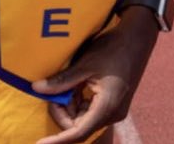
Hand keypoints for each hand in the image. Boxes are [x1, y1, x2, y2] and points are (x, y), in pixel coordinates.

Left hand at [31, 8, 158, 143]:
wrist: (136, 39)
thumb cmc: (113, 49)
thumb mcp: (85, 64)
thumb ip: (62, 80)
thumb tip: (37, 88)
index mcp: (106, 107)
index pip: (78, 133)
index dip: (58, 140)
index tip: (40, 143)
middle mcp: (112, 114)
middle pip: (79, 126)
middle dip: (62, 112)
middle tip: (51, 92)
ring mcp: (113, 110)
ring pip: (83, 119)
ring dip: (70, 106)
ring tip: (64, 84)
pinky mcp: (112, 103)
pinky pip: (90, 110)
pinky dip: (78, 101)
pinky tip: (74, 85)